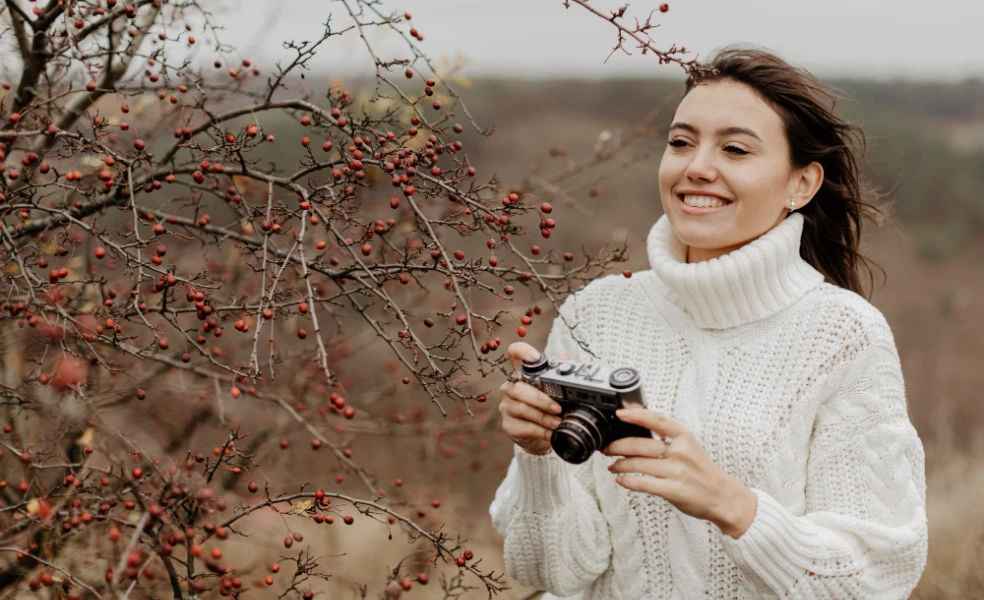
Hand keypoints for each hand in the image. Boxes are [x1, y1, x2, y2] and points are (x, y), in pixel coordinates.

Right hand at [498, 342, 567, 455]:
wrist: (540, 436)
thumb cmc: (547, 408)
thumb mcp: (556, 390)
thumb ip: (558, 373)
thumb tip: (566, 357)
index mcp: (521, 374)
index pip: (515, 354)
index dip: (522, 352)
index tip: (535, 357)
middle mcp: (510, 388)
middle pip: (519, 388)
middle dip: (541, 399)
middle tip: (558, 408)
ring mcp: (506, 407)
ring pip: (522, 408)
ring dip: (543, 417)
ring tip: (557, 422)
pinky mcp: (509, 425)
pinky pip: (524, 427)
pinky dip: (541, 430)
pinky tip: (550, 432)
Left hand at [602, 407, 757, 537]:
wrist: (722, 496)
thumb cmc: (701, 471)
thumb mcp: (689, 447)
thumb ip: (666, 439)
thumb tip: (635, 432)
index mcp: (684, 437)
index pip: (657, 420)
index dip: (636, 415)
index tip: (619, 413)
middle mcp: (681, 452)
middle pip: (640, 445)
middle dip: (617, 446)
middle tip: (607, 448)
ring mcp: (678, 472)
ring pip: (638, 464)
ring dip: (619, 465)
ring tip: (612, 465)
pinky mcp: (674, 490)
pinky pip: (643, 483)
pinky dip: (628, 481)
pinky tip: (621, 480)